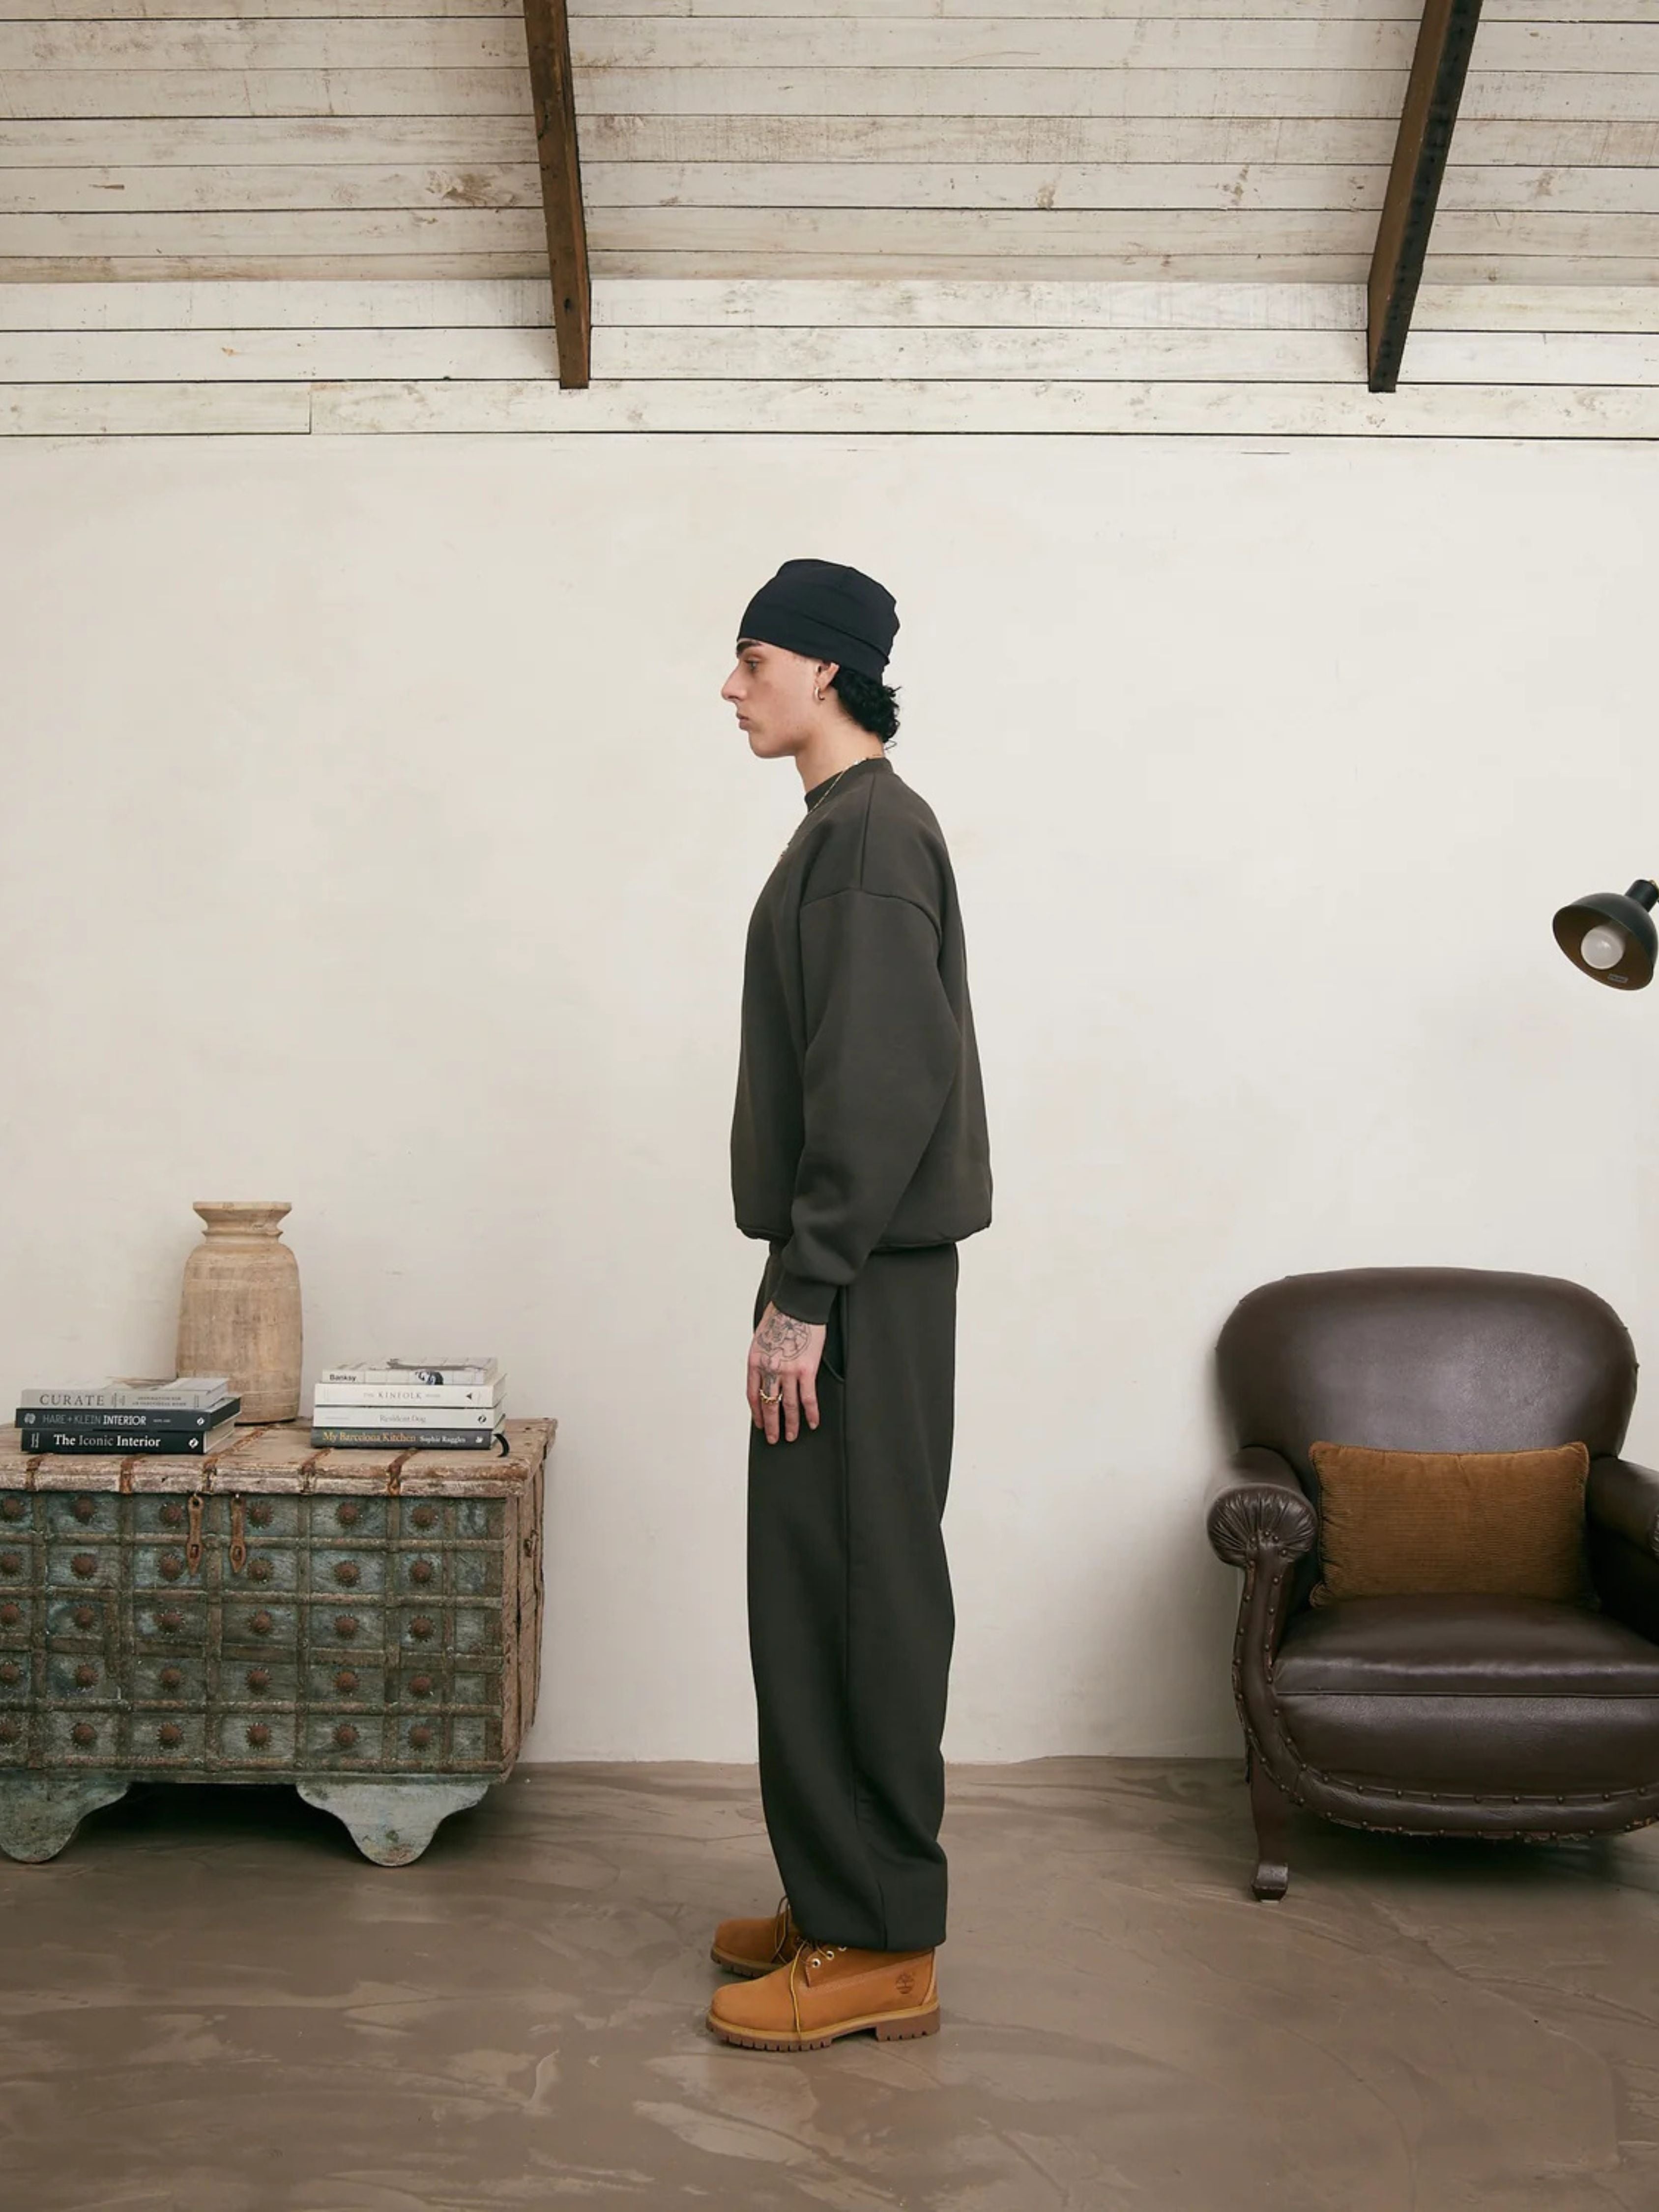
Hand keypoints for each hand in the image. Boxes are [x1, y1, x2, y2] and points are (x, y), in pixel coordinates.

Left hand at [748, 1303, 826, 1444]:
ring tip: (791, 1436)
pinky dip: (811, 1413)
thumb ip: (763, 1360)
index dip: (757, 1413)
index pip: (753, 1395)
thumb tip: (768, 1376)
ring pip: (788, 1406)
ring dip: (790, 1424)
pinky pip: (808, 1398)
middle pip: (769, 1404)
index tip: (760, 1424)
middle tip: (774, 1439)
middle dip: (771, 1425)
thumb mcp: (761, 1339)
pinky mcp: (806, 1370)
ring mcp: (788, 1372)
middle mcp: (769, 1370)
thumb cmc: (780, 1317)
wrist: (796, 1305)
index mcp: (755, 1362)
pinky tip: (813, 1423)